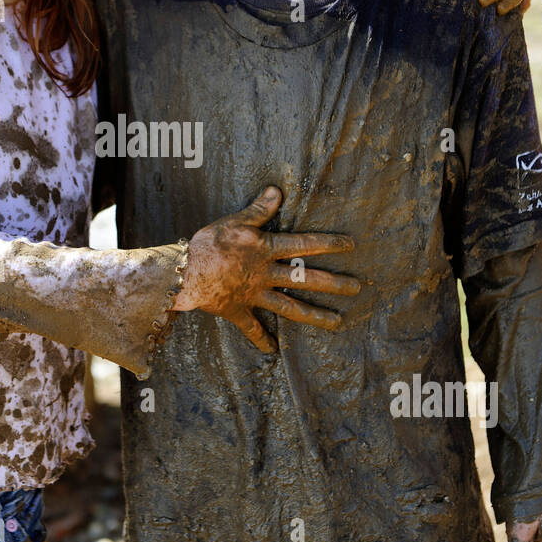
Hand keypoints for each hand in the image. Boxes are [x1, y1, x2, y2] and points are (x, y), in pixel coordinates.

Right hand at [174, 186, 359, 352]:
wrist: (185, 273)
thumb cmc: (209, 244)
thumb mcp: (234, 221)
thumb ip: (258, 210)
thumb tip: (277, 190)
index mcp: (265, 250)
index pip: (303, 244)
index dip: (328, 244)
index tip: (351, 246)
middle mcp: (265, 274)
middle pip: (305, 279)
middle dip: (333, 283)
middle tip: (356, 288)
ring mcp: (254, 295)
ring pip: (290, 307)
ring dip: (315, 315)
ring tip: (337, 323)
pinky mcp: (237, 310)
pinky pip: (252, 328)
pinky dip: (262, 340)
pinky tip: (274, 351)